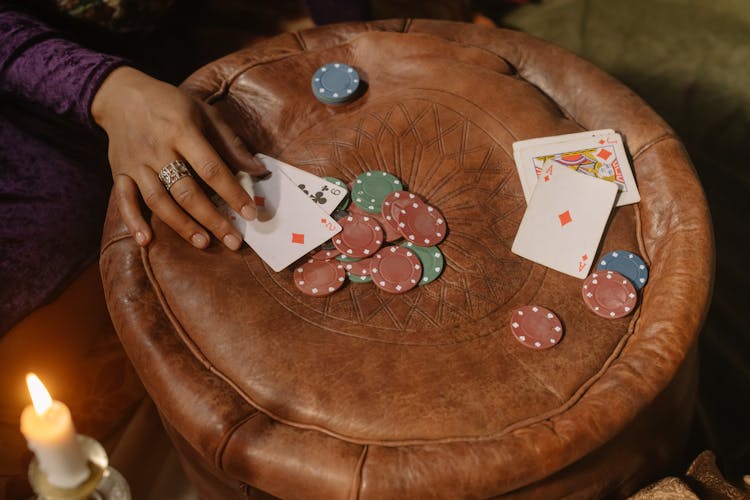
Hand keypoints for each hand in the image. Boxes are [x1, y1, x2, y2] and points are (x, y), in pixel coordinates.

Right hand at [91, 66, 267, 249]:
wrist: (121, 94)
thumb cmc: (171, 105)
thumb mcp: (205, 113)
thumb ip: (231, 143)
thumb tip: (258, 170)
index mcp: (182, 130)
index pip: (212, 169)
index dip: (232, 193)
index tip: (250, 214)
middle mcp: (158, 149)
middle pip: (186, 191)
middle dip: (212, 218)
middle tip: (233, 241)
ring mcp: (136, 163)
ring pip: (158, 200)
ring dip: (181, 224)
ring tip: (204, 243)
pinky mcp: (119, 172)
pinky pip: (123, 199)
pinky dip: (132, 221)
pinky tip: (145, 241)